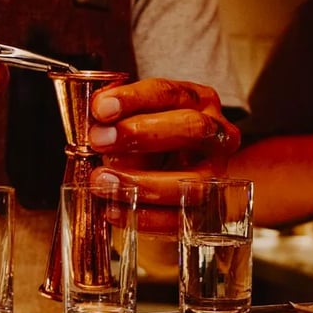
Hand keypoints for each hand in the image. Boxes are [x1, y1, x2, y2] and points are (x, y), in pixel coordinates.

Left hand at [88, 77, 240, 242]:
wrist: (177, 170)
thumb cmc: (151, 136)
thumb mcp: (135, 118)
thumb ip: (115, 118)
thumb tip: (96, 126)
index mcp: (198, 100)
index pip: (168, 93)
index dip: (133, 99)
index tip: (101, 109)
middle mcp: (217, 134)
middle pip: (191, 128)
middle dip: (141, 133)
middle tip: (100, 140)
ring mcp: (217, 175)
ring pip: (191, 181)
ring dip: (141, 182)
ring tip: (102, 180)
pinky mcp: (207, 210)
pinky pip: (180, 219)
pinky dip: (145, 218)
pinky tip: (113, 210)